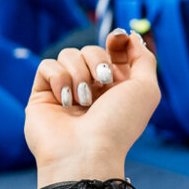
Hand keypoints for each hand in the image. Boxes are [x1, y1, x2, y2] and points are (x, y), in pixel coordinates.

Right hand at [25, 29, 159, 186]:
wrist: (86, 153)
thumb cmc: (118, 124)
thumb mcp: (146, 89)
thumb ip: (144, 58)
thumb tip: (129, 36)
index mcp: (116, 88)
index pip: (112, 51)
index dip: (116, 42)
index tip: (117, 40)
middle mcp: (90, 89)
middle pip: (90, 50)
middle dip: (98, 61)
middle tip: (102, 83)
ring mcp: (65, 92)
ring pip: (68, 55)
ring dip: (79, 73)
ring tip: (83, 100)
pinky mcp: (42, 95)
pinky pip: (47, 66)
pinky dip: (59, 79)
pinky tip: (65, 100)